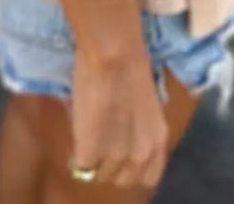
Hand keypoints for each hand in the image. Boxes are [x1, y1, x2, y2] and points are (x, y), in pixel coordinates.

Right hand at [66, 43, 169, 189]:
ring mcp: (116, 156)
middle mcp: (141, 154)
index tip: (122, 157)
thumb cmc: (130, 64)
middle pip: (121, 179)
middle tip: (100, 145)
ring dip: (92, 160)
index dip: (132, 168)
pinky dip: (76, 155)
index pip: (148, 177)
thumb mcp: (145, 106)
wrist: (114, 54)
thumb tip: (119, 135)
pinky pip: (81, 165)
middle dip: (110, 165)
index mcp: (157, 141)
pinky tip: (76, 139)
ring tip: (86, 138)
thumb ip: (136, 130)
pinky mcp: (91, 152)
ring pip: (99, 175)